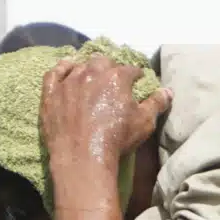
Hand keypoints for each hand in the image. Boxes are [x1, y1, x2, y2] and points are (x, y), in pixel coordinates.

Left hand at [40, 55, 171, 188]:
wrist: (82, 157)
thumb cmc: (116, 140)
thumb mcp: (144, 123)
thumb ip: (156, 104)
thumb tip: (168, 91)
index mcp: (117, 77)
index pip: (131, 70)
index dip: (135, 76)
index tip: (137, 81)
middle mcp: (93, 73)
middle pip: (103, 62)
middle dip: (110, 68)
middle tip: (112, 80)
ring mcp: (70, 81)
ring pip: (80, 65)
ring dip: (88, 68)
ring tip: (91, 75)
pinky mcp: (52, 93)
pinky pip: (55, 73)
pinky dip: (62, 68)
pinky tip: (66, 67)